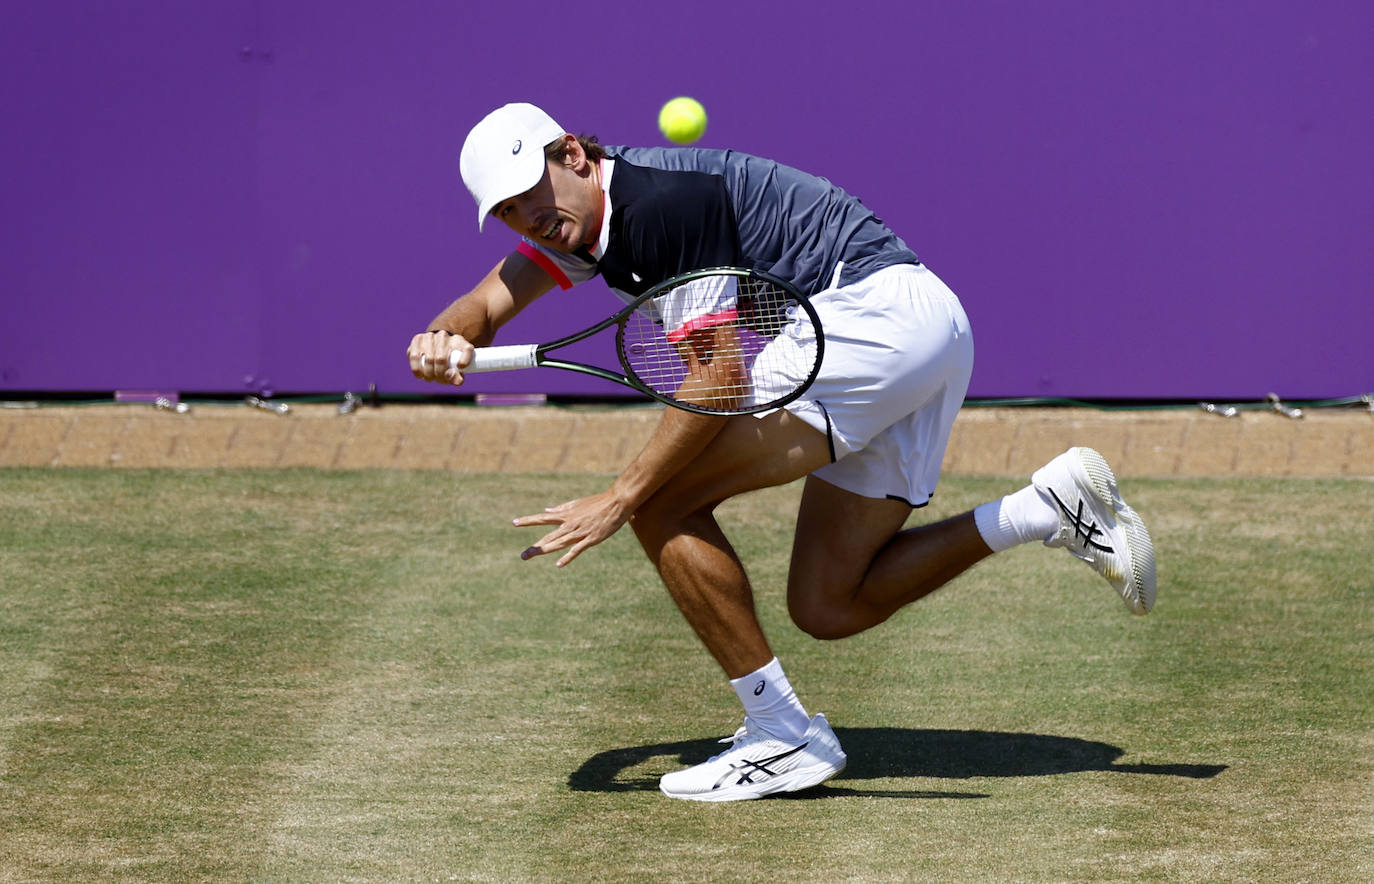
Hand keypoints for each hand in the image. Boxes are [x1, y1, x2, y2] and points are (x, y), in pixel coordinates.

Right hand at [407, 330, 474, 385]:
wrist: (434, 344)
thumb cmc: (447, 360)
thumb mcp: (456, 367)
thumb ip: (458, 376)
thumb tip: (457, 382)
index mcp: (459, 341)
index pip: (467, 349)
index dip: (465, 360)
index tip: (461, 367)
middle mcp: (445, 336)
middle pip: (442, 359)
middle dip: (439, 374)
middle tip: (438, 380)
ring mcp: (430, 336)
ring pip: (429, 358)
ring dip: (428, 374)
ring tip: (429, 378)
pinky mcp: (417, 339)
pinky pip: (415, 356)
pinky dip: (417, 369)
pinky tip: (420, 376)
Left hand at [513, 489, 632, 567]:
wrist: (617, 502)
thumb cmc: (598, 502)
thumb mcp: (577, 503)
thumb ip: (561, 509)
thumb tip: (546, 510)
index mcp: (566, 515)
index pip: (543, 518)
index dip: (528, 520)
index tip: (514, 522)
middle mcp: (570, 524)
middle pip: (549, 537)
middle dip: (535, 547)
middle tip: (522, 556)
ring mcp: (580, 532)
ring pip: (559, 543)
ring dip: (544, 550)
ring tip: (531, 556)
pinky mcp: (591, 539)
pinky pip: (576, 549)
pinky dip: (567, 557)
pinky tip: (558, 564)